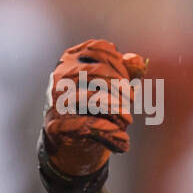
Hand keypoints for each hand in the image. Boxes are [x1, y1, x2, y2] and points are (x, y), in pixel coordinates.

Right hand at [41, 39, 147, 178]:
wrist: (73, 143)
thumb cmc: (95, 107)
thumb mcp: (113, 86)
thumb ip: (126, 71)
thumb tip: (137, 59)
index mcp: (71, 59)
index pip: (97, 49)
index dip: (118, 62)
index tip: (129, 80)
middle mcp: (60, 76)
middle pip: (96, 72)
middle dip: (120, 86)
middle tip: (133, 99)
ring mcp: (56, 100)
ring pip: (92, 98)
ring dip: (117, 109)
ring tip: (128, 120)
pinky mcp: (56, 125)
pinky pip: (88, 125)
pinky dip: (110, 132)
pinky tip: (123, 139)